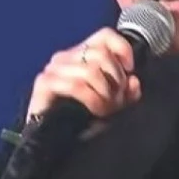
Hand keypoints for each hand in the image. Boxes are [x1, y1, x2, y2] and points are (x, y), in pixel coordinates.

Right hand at [26, 28, 141, 120]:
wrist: (53, 142)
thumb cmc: (83, 120)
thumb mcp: (113, 103)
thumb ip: (127, 92)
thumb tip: (133, 81)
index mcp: (82, 54)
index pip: (105, 36)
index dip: (122, 49)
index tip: (130, 70)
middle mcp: (66, 56)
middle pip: (101, 54)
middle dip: (115, 80)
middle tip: (117, 99)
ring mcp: (54, 68)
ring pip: (91, 70)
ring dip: (105, 93)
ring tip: (106, 109)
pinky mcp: (44, 83)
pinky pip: (76, 85)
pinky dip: (92, 99)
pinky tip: (96, 110)